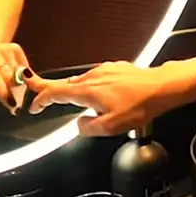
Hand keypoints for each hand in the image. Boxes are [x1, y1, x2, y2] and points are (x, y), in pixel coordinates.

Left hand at [0, 31, 29, 110]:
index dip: (3, 92)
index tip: (12, 105)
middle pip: (9, 75)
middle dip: (15, 91)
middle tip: (16, 104)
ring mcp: (5, 50)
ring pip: (18, 72)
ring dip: (20, 85)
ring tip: (17, 94)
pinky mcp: (15, 48)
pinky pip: (24, 65)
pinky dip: (25, 75)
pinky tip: (21, 82)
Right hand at [25, 61, 175, 135]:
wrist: (161, 87)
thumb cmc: (139, 105)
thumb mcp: (111, 127)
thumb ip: (89, 128)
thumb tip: (79, 125)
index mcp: (87, 91)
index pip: (55, 93)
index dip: (41, 99)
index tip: (34, 106)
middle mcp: (92, 77)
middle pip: (64, 84)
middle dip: (50, 90)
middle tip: (39, 93)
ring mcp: (104, 70)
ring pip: (80, 80)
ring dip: (71, 89)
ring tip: (68, 98)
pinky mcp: (115, 68)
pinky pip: (95, 77)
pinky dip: (88, 84)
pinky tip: (97, 92)